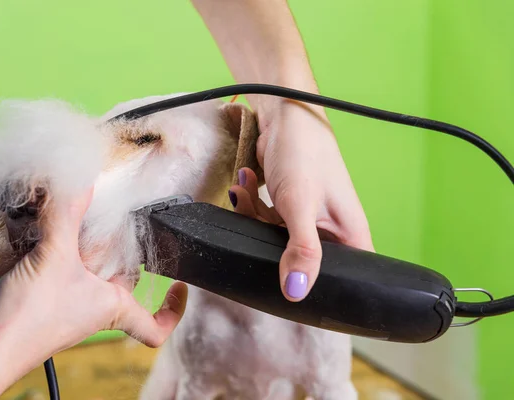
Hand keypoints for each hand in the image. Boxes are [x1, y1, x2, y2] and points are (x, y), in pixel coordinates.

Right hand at [0, 186, 186, 399]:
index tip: (179, 285)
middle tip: (115, 219)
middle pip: (123, 277)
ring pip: (91, 267)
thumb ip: (67, 215)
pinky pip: (62, 266)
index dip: (173, 309)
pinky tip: (43, 224)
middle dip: (122, 249)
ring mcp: (71, 301)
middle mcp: (96, 305)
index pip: (155, 327)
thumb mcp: (55, 257)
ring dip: (84, 241)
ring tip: (75, 212)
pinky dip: (57, 245)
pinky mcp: (45, 295)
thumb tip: (80, 181)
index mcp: (113, 305)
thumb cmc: (29, 319)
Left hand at [231, 97, 373, 301]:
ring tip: (247, 192)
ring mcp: (307, 221)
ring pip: (277, 244)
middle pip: (304, 265)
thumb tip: (297, 291)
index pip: (349, 280)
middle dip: (275, 250)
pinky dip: (251, 206)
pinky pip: (264, 223)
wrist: (282, 117)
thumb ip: (301, 249)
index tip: (293, 293)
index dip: (324, 292)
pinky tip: (246, 183)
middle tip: (259, 231)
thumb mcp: (301, 206)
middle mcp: (331, 233)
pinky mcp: (286, 210)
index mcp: (350, 237)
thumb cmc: (305, 155)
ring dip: (254, 219)